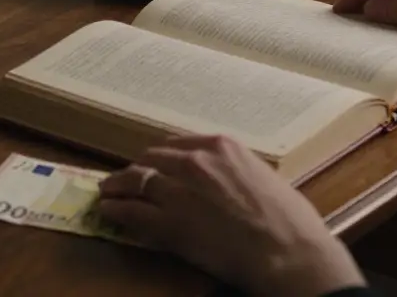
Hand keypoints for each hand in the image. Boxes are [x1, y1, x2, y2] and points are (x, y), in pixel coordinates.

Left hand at [97, 135, 365, 295]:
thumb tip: (225, 181)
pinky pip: (130, 211)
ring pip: (134, 180)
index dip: (162, 157)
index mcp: (220, 145)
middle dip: (140, 169)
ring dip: (118, 186)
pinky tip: (107, 212)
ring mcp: (177, 189)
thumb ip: (234, 172)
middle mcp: (194, 160)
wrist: (288, 252)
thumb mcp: (262, 178)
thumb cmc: (289, 220)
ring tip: (107, 192)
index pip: (176, 144)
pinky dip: (115, 210)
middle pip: (151, 158)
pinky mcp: (166, 222)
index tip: (155, 164)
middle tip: (130, 180)